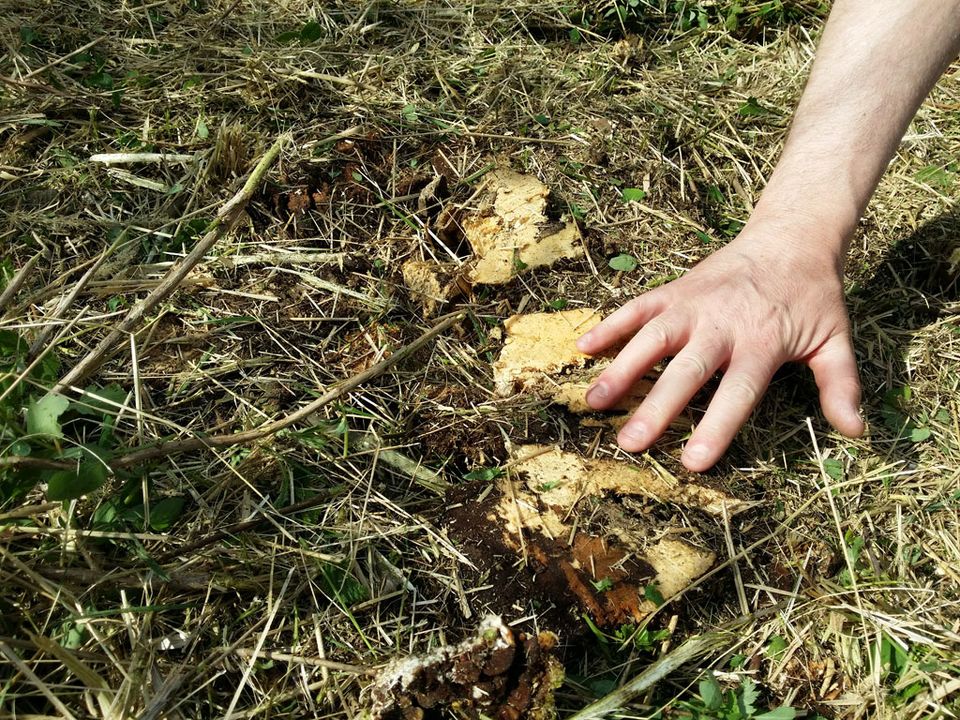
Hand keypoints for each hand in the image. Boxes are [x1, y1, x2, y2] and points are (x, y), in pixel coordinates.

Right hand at [576, 226, 864, 470]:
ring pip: (652, 338)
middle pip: (686, 371)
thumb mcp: (835, 340)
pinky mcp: (673, 290)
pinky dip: (610, 324)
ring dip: (621, 369)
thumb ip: (841, 386)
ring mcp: (692, 304)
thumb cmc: (812, 297)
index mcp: (761, 342)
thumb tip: (856, 431)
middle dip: (656, 408)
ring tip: (594, 402)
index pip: (737, 392)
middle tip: (630, 443)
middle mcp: (721, 324)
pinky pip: (637, 307)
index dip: (716, 427)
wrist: (790, 238)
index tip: (693, 462)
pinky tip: (584, 348)